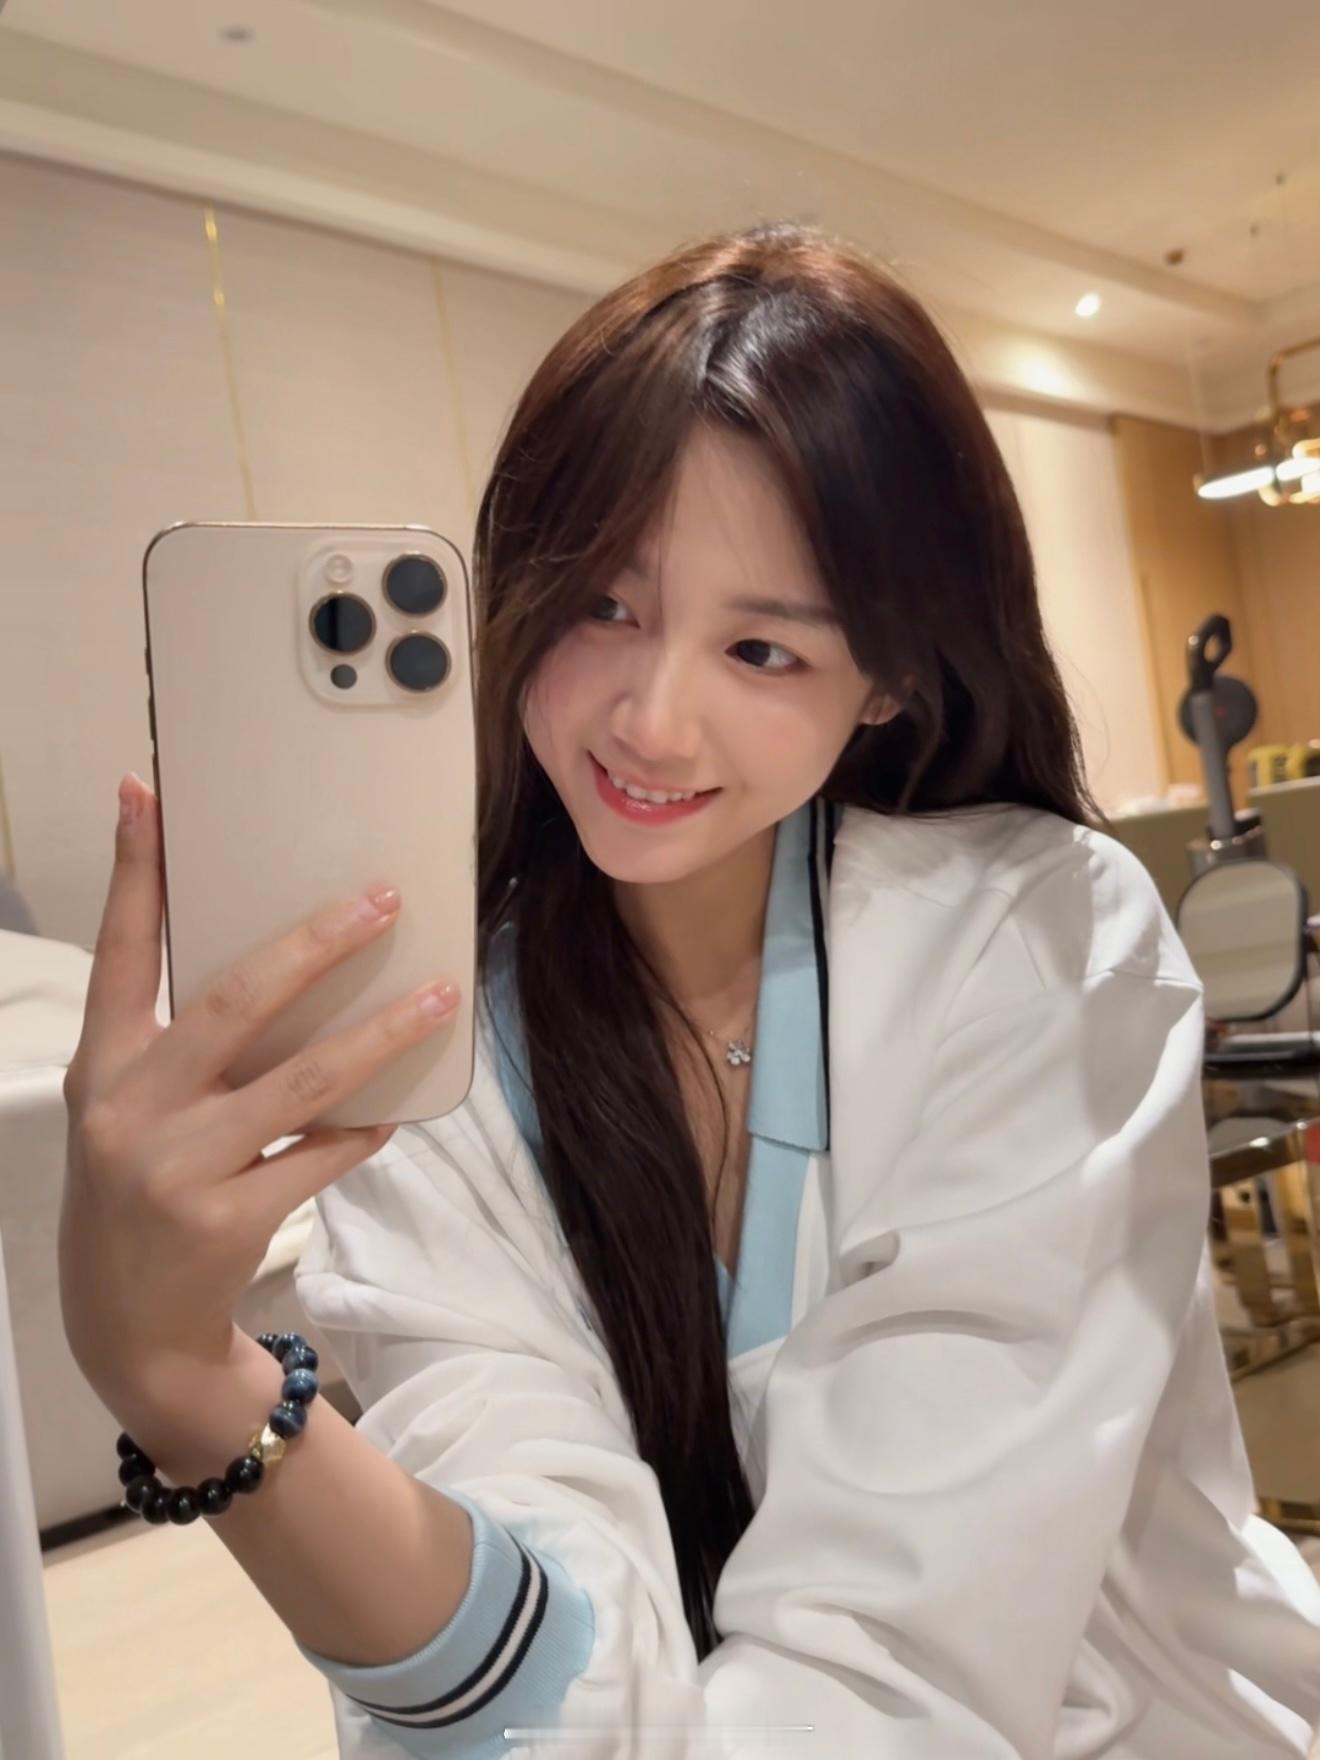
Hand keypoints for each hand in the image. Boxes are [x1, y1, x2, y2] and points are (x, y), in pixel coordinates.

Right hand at [58, 771, 460, 1401]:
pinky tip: (399, 1105)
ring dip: (381, 1033)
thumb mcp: (129, 1112)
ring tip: (440, 994)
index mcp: (101, 1067)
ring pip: (303, 1081)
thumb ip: (177, 1045)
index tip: (149, 793)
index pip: (120, 951)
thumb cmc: (139, 1194)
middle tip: (381, 898)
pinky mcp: (228, 1219)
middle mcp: (128, 1109)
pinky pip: (323, 1154)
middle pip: (235, 1001)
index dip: (133, 870)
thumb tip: (281, 965)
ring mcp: (176, 1168)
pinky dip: (366, 1126)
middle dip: (314, 944)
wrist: (131, 1330)